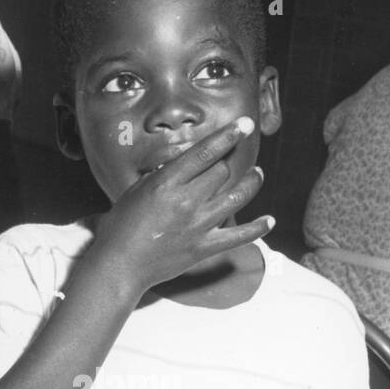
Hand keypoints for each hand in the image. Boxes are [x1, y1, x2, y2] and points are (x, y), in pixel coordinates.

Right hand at [88, 116, 272, 296]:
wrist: (120, 264)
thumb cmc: (122, 225)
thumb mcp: (138, 189)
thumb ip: (163, 173)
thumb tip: (184, 159)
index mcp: (167, 183)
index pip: (205, 152)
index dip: (228, 136)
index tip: (243, 124)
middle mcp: (187, 201)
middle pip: (222, 172)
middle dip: (232, 160)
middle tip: (236, 155)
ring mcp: (198, 225)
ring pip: (237, 197)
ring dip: (251, 183)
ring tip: (257, 175)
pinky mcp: (204, 248)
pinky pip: (239, 237)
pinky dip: (258, 228)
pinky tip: (269, 220)